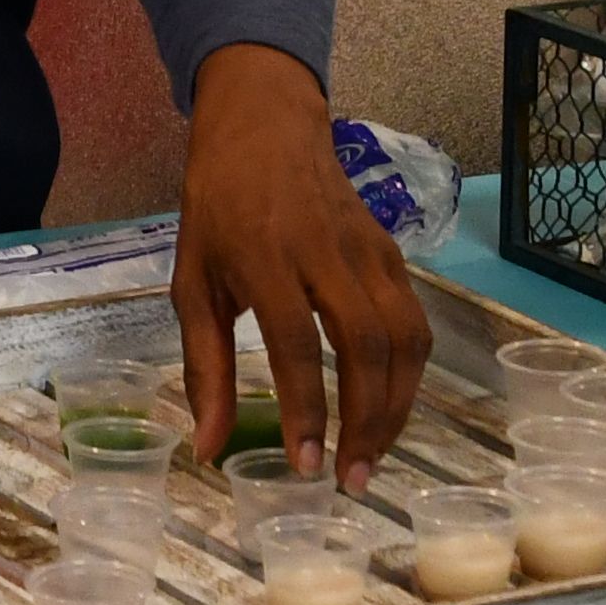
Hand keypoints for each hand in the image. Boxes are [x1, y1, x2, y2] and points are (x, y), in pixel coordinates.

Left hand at [174, 46, 431, 488]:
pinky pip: (414, 321)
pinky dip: (410, 374)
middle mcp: (325, 251)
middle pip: (365, 345)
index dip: (305, 410)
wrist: (264, 125)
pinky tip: (389, 409)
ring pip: (403, 337)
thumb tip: (208, 448)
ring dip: (396, 406)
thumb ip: (203, 367)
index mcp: (265, 256)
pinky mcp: (392, 252)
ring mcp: (368, 249)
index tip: (305, 466)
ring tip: (372, 457)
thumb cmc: (217, 208)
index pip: (297, 344)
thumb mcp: (191, 281)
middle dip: (365, 421)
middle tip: (350, 479)